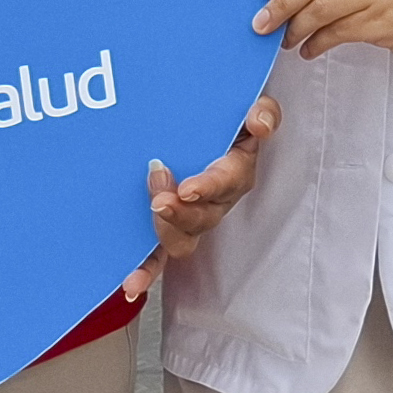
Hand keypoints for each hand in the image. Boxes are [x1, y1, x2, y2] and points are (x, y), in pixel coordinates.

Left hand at [122, 95, 280, 298]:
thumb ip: (261, 111)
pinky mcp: (167, 227)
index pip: (228, 182)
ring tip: (147, 218)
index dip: (209, 188)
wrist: (195, 122)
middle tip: (158, 198)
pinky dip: (147, 272)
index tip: (187, 189)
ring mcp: (191, 217)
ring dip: (164, 234)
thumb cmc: (224, 117)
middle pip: (203, 219)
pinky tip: (131, 285)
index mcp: (235, 170)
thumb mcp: (248, 107)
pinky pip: (159, 256)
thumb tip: (261, 122)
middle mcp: (215, 201)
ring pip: (183, 240)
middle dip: (180, 214)